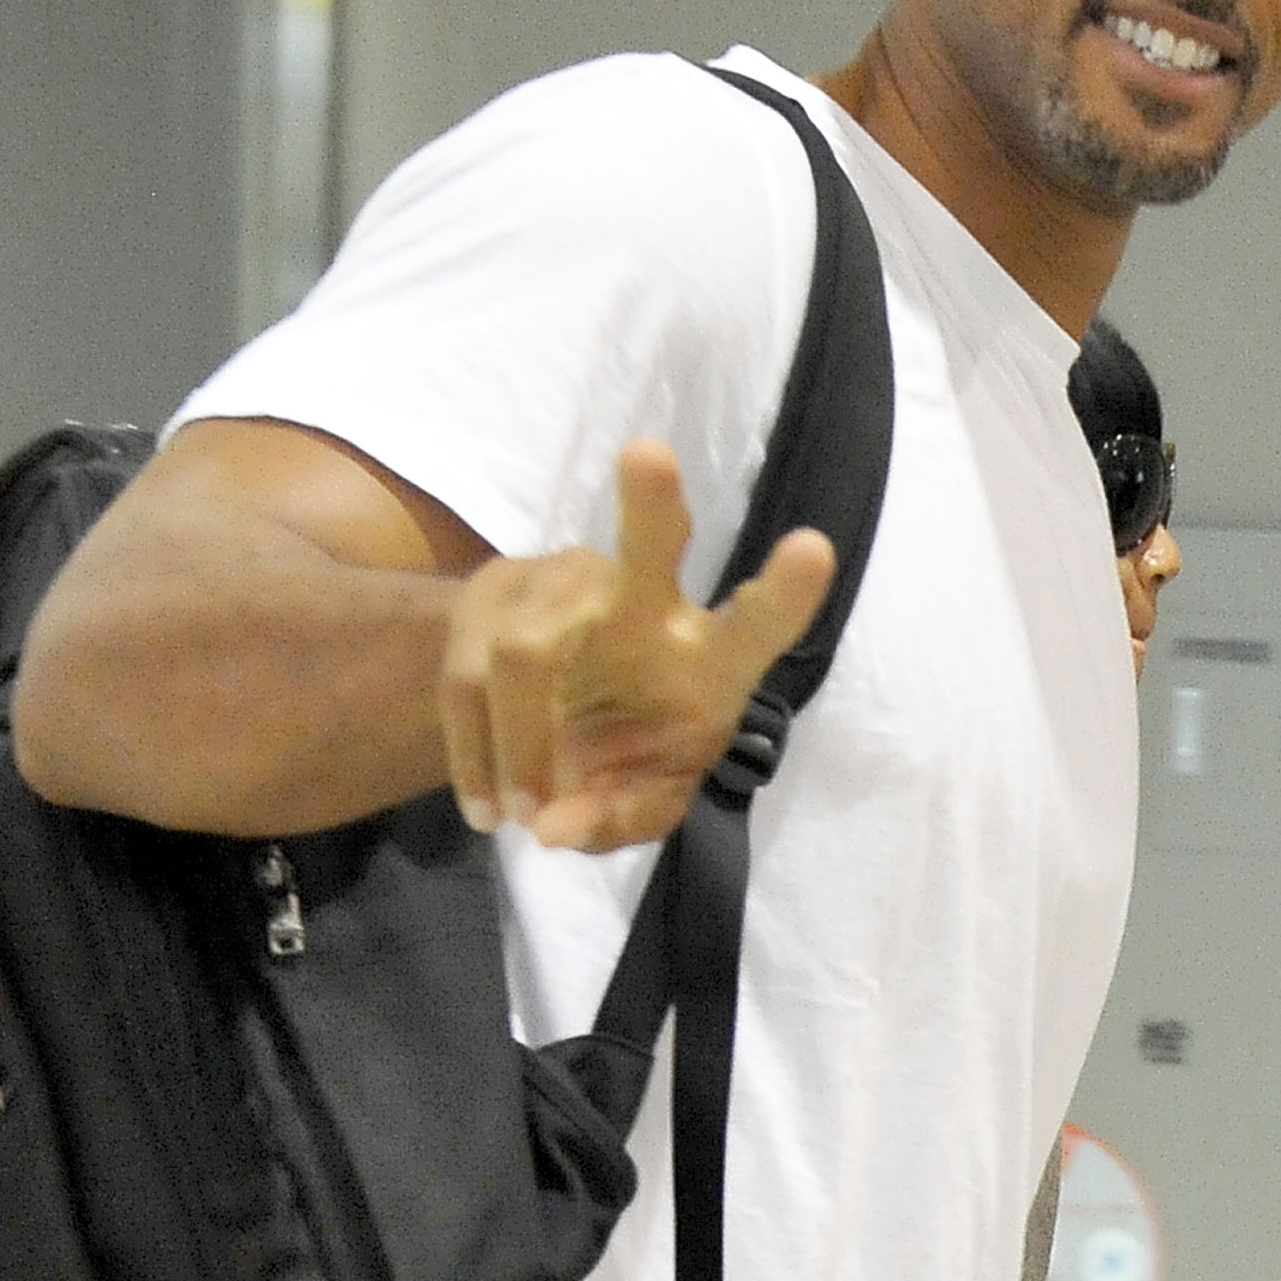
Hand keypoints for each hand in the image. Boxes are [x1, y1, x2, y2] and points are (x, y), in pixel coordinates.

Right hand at [438, 442, 834, 852]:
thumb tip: (556, 826)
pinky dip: (473, 756)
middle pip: (649, 551)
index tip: (814, 547)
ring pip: (525, 655)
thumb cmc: (628, 751)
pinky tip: (486, 807)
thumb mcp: (644, 801)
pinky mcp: (492, 599)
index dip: (785, 590)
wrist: (541, 726)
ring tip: (522, 819)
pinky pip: (466, 680)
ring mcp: (561, 591)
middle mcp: (645, 606)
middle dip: (650, 504)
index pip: (756, 622)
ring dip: (518, 750)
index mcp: (711, 657)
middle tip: (647, 454)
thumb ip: (622, 817)